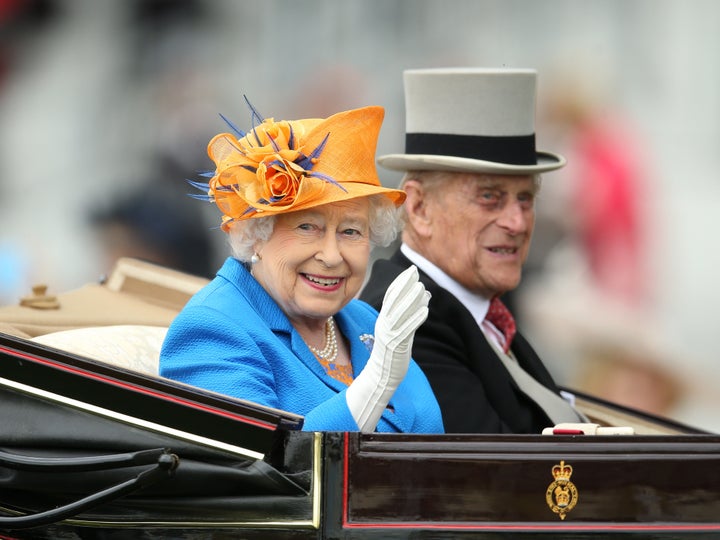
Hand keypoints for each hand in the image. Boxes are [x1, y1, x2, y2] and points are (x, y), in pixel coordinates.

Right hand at [346, 266, 429, 431]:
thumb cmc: (392, 353)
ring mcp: (390, 335)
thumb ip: (410, 314)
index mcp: (383, 320)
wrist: (381, 376)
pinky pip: (407, 330)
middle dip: (405, 285)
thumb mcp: (400, 330)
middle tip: (415, 272)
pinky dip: (416, 319)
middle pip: (394, 301)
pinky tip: (426, 310)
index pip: (390, 297)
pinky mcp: (397, 346)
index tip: (409, 271)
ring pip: (401, 313)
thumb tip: (424, 295)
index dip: (400, 283)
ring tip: (422, 288)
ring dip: (411, 300)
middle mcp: (384, 324)